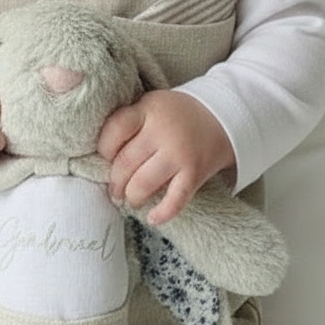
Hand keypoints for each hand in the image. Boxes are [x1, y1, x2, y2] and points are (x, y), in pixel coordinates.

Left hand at [98, 90, 236, 224]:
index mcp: (148, 110)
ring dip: (132, 197)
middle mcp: (163, 131)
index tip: (106, 159)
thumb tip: (102, 157)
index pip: (114, 131)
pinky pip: (175, 199)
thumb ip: (130, 122)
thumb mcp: (151, 105)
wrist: (223, 116)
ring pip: (143, 183)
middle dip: (115, 181)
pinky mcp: (195, 173)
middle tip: (115, 189)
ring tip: (131, 199)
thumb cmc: (177, 115)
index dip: (104, 149)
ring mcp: (179, 153)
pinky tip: (153, 219)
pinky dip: (162, 213)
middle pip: (125, 162)